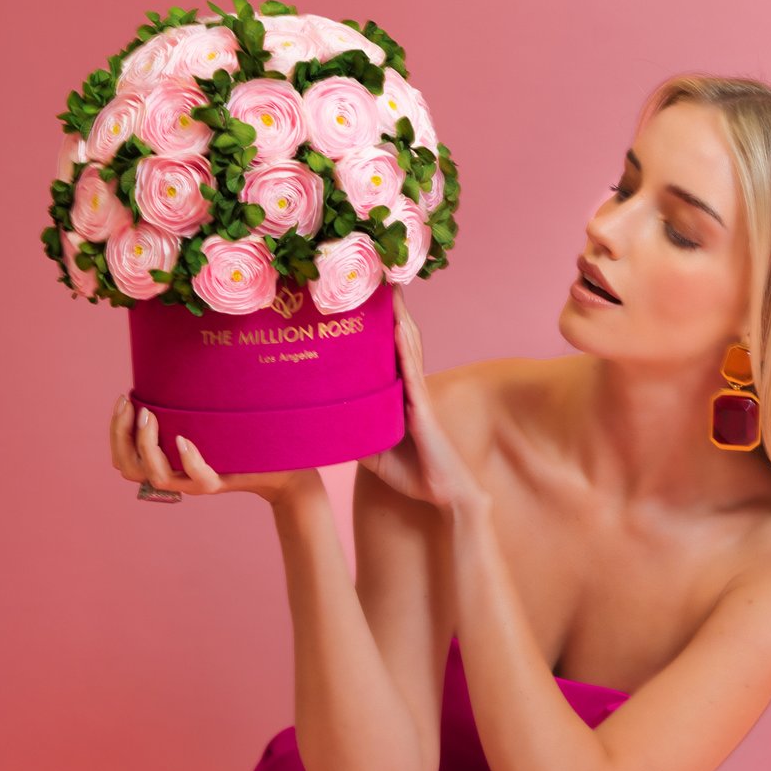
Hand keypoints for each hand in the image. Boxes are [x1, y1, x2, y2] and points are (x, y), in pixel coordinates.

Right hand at [109, 395, 320, 506]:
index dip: (115, 431)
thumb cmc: (239, 435)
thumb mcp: (205, 418)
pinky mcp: (218, 483)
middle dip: (121, 435)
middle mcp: (174, 476)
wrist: (278, 462)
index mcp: (164, 463)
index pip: (123, 457)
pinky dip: (187, 458)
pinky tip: (182, 438)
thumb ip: (181, 407)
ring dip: (146, 443)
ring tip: (151, 415)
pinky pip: (197, 478)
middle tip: (133, 406)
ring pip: (156, 475)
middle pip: (128, 467)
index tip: (123, 399)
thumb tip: (163, 372)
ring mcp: (193, 482)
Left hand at [358, 285, 485, 511]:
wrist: (444, 494)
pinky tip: (399, 329)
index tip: (369, 296)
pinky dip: (406, 350)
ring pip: (408, 349)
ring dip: (400, 319)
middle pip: (401, 341)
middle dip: (392, 310)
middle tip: (379, 276)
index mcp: (400, 395)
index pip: (389, 353)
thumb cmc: (413, 473)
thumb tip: (326, 425)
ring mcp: (418, 396)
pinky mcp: (423, 409)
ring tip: (390, 288)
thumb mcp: (372, 452)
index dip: (382, 325)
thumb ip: (354, 434)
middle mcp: (410, 388)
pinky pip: (412, 374)